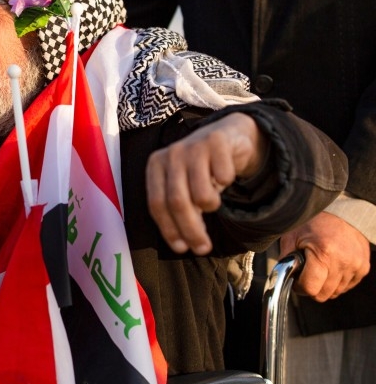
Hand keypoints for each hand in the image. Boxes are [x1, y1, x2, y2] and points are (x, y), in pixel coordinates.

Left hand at [146, 113, 265, 254]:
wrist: (226, 135)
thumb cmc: (200, 168)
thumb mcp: (182, 185)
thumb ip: (176, 209)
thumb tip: (182, 245)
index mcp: (155, 166)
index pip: (156, 204)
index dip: (169, 229)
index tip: (182, 248)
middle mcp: (171, 154)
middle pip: (177, 202)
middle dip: (191, 230)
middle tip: (203, 248)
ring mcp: (193, 146)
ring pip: (201, 194)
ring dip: (210, 207)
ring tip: (213, 203)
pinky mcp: (217, 141)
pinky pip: (224, 177)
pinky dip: (227, 183)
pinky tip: (225, 177)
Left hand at [279, 212, 370, 300]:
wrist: (342, 213)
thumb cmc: (314, 223)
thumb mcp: (292, 237)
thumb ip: (286, 260)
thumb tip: (282, 278)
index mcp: (323, 253)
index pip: (310, 288)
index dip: (299, 287)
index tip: (296, 280)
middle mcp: (343, 262)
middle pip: (323, 294)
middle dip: (312, 287)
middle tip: (306, 274)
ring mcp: (355, 265)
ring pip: (335, 292)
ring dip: (325, 285)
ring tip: (320, 267)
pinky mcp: (363, 268)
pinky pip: (346, 287)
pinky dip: (337, 281)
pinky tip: (331, 267)